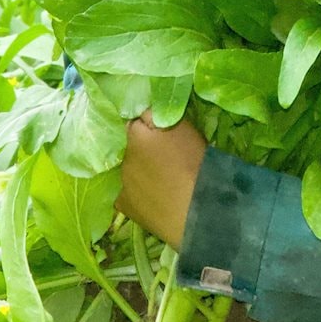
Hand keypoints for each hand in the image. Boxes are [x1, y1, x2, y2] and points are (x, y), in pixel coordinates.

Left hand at [115, 115, 206, 245]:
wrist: (198, 209)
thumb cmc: (195, 164)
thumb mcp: (184, 128)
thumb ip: (158, 116)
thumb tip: (142, 112)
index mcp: (136, 134)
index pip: (137, 124)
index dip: (151, 130)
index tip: (166, 138)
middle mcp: (124, 156)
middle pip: (133, 149)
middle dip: (146, 152)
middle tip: (169, 162)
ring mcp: (122, 183)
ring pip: (132, 172)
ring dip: (143, 174)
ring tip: (165, 184)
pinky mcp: (125, 206)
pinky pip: (127, 195)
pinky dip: (137, 195)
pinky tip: (153, 200)